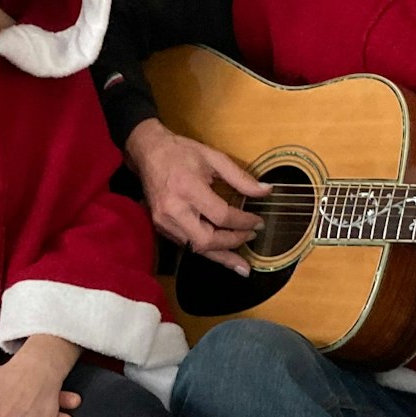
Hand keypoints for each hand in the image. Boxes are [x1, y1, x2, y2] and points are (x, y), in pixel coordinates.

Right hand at [125, 119, 270, 275]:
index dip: (243, 222)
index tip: (258, 222)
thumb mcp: (214, 157)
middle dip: (232, 243)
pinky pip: (187, 244)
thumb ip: (241, 177)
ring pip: (196, 248)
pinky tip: (221, 254)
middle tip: (251, 238)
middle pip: (206, 240)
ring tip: (241, 264)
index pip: (221, 215)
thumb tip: (267, 191)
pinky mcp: (161, 227)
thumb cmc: (181, 151)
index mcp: (188, 189)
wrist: (148, 152)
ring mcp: (164, 221)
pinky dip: (206, 250)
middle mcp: (174, 210)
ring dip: (220, 255)